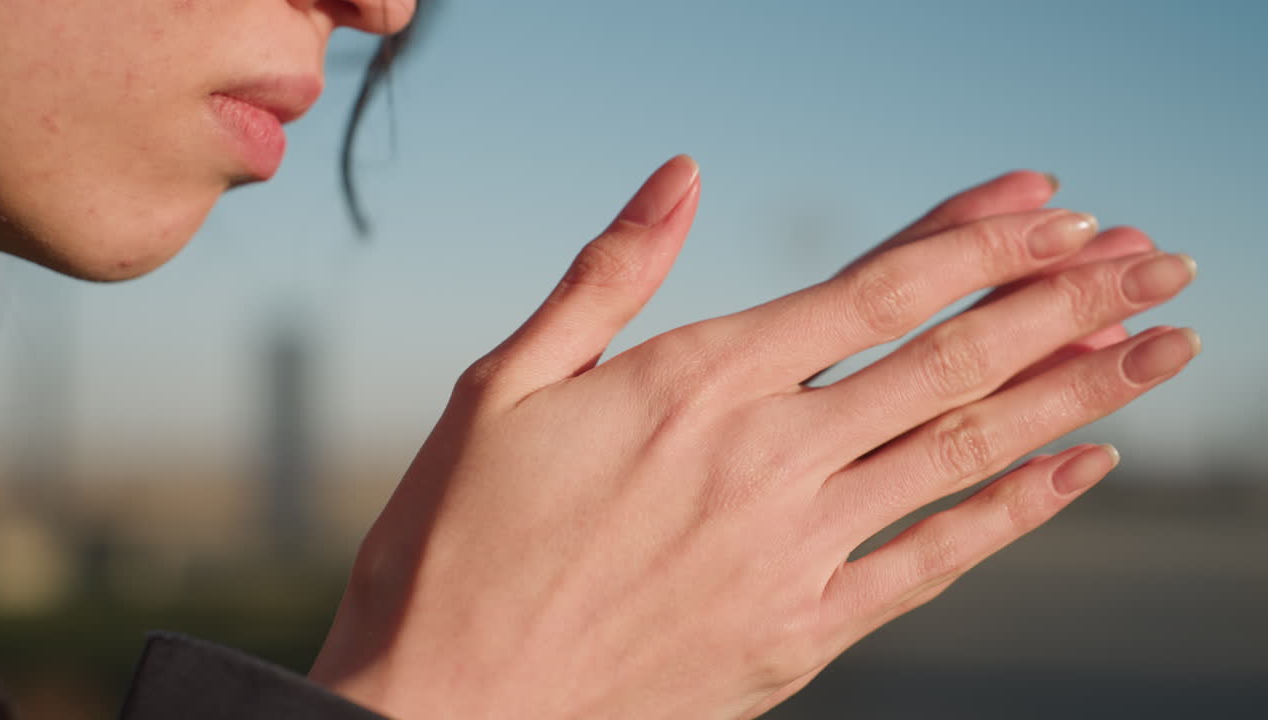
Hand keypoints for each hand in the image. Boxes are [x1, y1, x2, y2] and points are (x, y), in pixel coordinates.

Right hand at [308, 157, 1196, 718]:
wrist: (442, 708)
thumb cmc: (454, 541)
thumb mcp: (502, 383)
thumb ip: (607, 276)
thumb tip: (679, 177)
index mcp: (694, 382)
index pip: (874, 287)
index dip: (978, 239)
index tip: (1056, 205)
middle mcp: (764, 457)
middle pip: (949, 358)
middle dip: (1065, 298)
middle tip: (1155, 260)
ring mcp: (792, 549)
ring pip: (964, 449)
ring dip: (1073, 390)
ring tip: (1162, 346)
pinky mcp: (801, 632)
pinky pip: (935, 560)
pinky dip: (1016, 510)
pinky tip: (1082, 468)